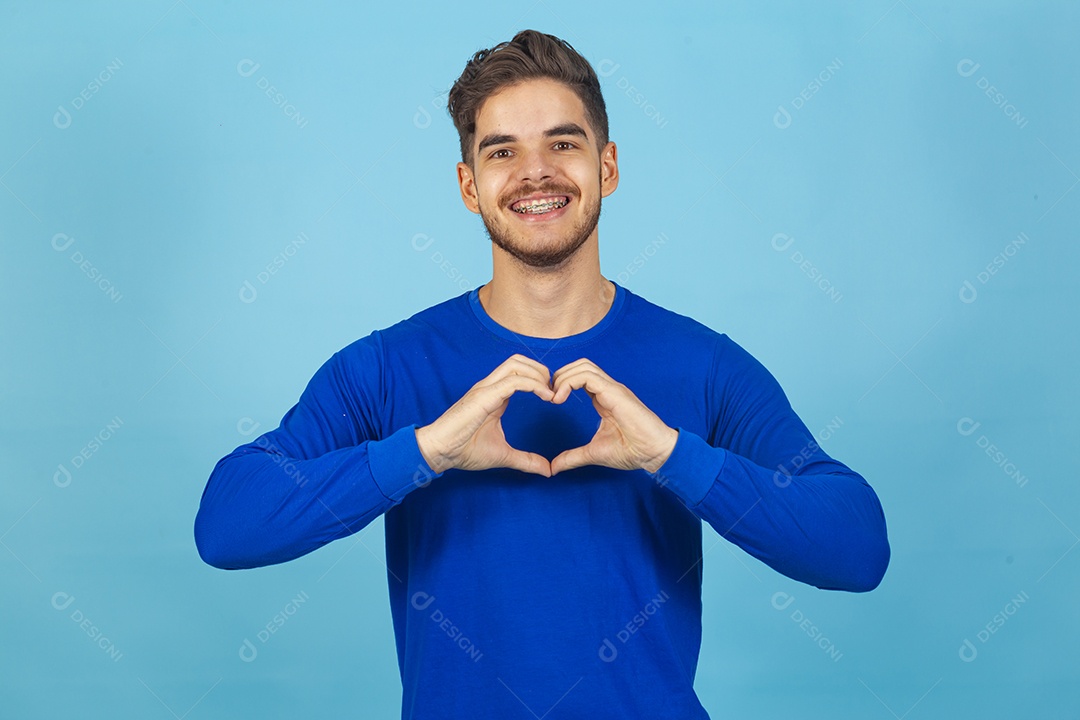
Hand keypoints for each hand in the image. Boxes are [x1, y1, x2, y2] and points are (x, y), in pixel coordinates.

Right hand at [415, 354, 555, 476]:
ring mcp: (485, 389)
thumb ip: (525, 460)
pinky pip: (513, 381)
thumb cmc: (462, 450)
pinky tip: (545, 397)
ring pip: (516, 364)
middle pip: (519, 361)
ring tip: (550, 393)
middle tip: (554, 392)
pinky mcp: (483, 397)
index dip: (539, 380)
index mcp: (493, 395)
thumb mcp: (502, 455)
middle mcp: (489, 387)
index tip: (554, 398)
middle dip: (541, 371)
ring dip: (538, 374)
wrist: (438, 453)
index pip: (519, 372)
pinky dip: (533, 385)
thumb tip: (546, 470)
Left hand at [548, 359, 677, 475]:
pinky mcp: (615, 392)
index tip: (550, 401)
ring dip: (563, 378)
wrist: (654, 453)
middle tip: (548, 396)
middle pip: (580, 365)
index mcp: (604, 398)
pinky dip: (569, 382)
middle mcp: (608, 389)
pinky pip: (588, 376)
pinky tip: (560, 399)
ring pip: (583, 366)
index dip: (561, 384)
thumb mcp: (594, 453)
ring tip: (554, 398)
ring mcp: (613, 388)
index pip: (580, 377)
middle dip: (559, 376)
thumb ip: (572, 457)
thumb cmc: (632, 451)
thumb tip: (553, 468)